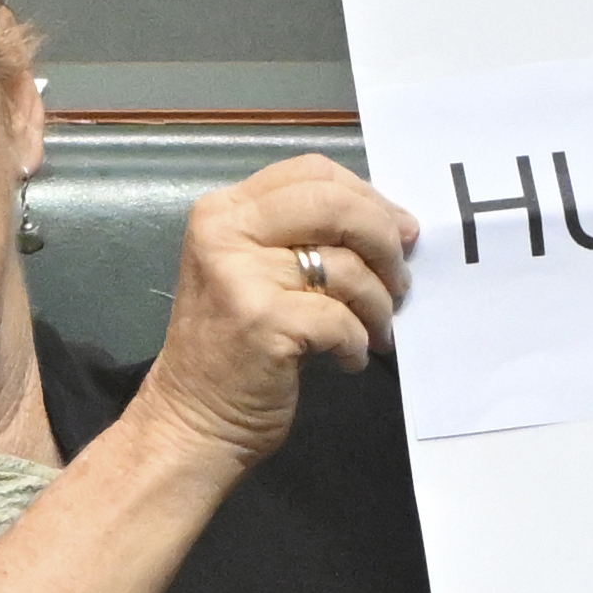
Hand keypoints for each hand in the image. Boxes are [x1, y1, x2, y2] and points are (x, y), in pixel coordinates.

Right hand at [120, 156, 415, 474]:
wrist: (193, 420)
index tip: (398, 231)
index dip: (368, 196)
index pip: (313, 172)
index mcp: (225, 211)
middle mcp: (226, 233)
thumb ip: (305, 236)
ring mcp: (241, 276)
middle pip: (334, 204)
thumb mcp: (255, 271)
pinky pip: (341, 318)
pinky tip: (350, 359)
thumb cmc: (233, 346)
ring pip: (346, 267)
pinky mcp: (263, 322)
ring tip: (376, 331)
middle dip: (383, 240)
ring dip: (378, 304)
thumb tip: (395, 224)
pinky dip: (358, 342)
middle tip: (399, 280)